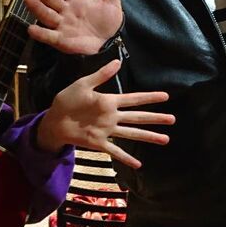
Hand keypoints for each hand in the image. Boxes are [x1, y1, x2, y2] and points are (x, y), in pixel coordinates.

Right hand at [26, 0, 123, 54]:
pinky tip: (32, 28)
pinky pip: (49, 36)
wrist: (111, 44)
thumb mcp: (111, 1)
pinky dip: (41, 33)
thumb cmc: (108, 22)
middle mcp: (65, 10)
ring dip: (37, 7)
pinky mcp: (61, 40)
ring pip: (46, 14)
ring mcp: (62, 25)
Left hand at [35, 59, 174, 167]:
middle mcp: (112, 117)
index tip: (165, 96)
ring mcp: (107, 131)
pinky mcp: (98, 143)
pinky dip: (127, 158)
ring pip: (132, 134)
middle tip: (173, 119)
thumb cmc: (67, 101)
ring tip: (165, 139)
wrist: (52, 121)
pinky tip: (139, 164)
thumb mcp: (83, 84)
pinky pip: (115, 151)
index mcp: (109, 102)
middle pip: (138, 117)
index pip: (134, 99)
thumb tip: (118, 61)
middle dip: (155, 118)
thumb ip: (101, 75)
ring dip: (148, 137)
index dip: (149, 98)